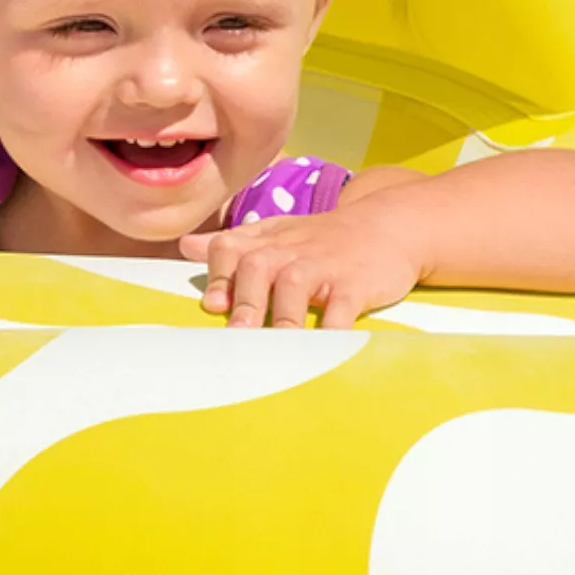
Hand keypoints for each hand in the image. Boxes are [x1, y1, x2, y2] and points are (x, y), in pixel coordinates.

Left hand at [177, 203, 423, 329]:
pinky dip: (331, 329)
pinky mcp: (356, 283)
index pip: (229, 248)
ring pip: (294, 284)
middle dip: (243, 300)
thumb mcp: (277, 233)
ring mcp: (324, 265)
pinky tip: (322, 349)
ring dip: (279, 316)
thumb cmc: (323, 239)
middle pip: (256, 266)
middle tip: (236, 334)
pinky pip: (341, 307)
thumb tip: (186, 246)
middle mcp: (291, 250)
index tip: (213, 305)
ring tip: (271, 348)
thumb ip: (234, 244)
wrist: (388, 225)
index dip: (219, 275)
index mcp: (268, 240)